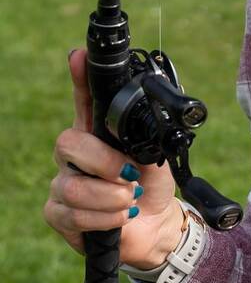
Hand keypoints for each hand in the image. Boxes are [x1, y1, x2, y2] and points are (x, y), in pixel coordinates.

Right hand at [44, 47, 183, 269]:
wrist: (154, 225)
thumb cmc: (151, 184)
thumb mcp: (156, 153)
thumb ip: (149, 131)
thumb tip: (160, 101)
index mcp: (98, 131)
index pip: (85, 99)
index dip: (79, 77)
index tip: (78, 56)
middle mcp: (75, 153)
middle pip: (68, 141)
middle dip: (104, 162)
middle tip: (130, 175)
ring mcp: (63, 182)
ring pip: (73, 185)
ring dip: (110, 197)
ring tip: (130, 199)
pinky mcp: (58, 213)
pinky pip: (71, 213)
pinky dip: (103, 217)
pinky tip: (119, 217)